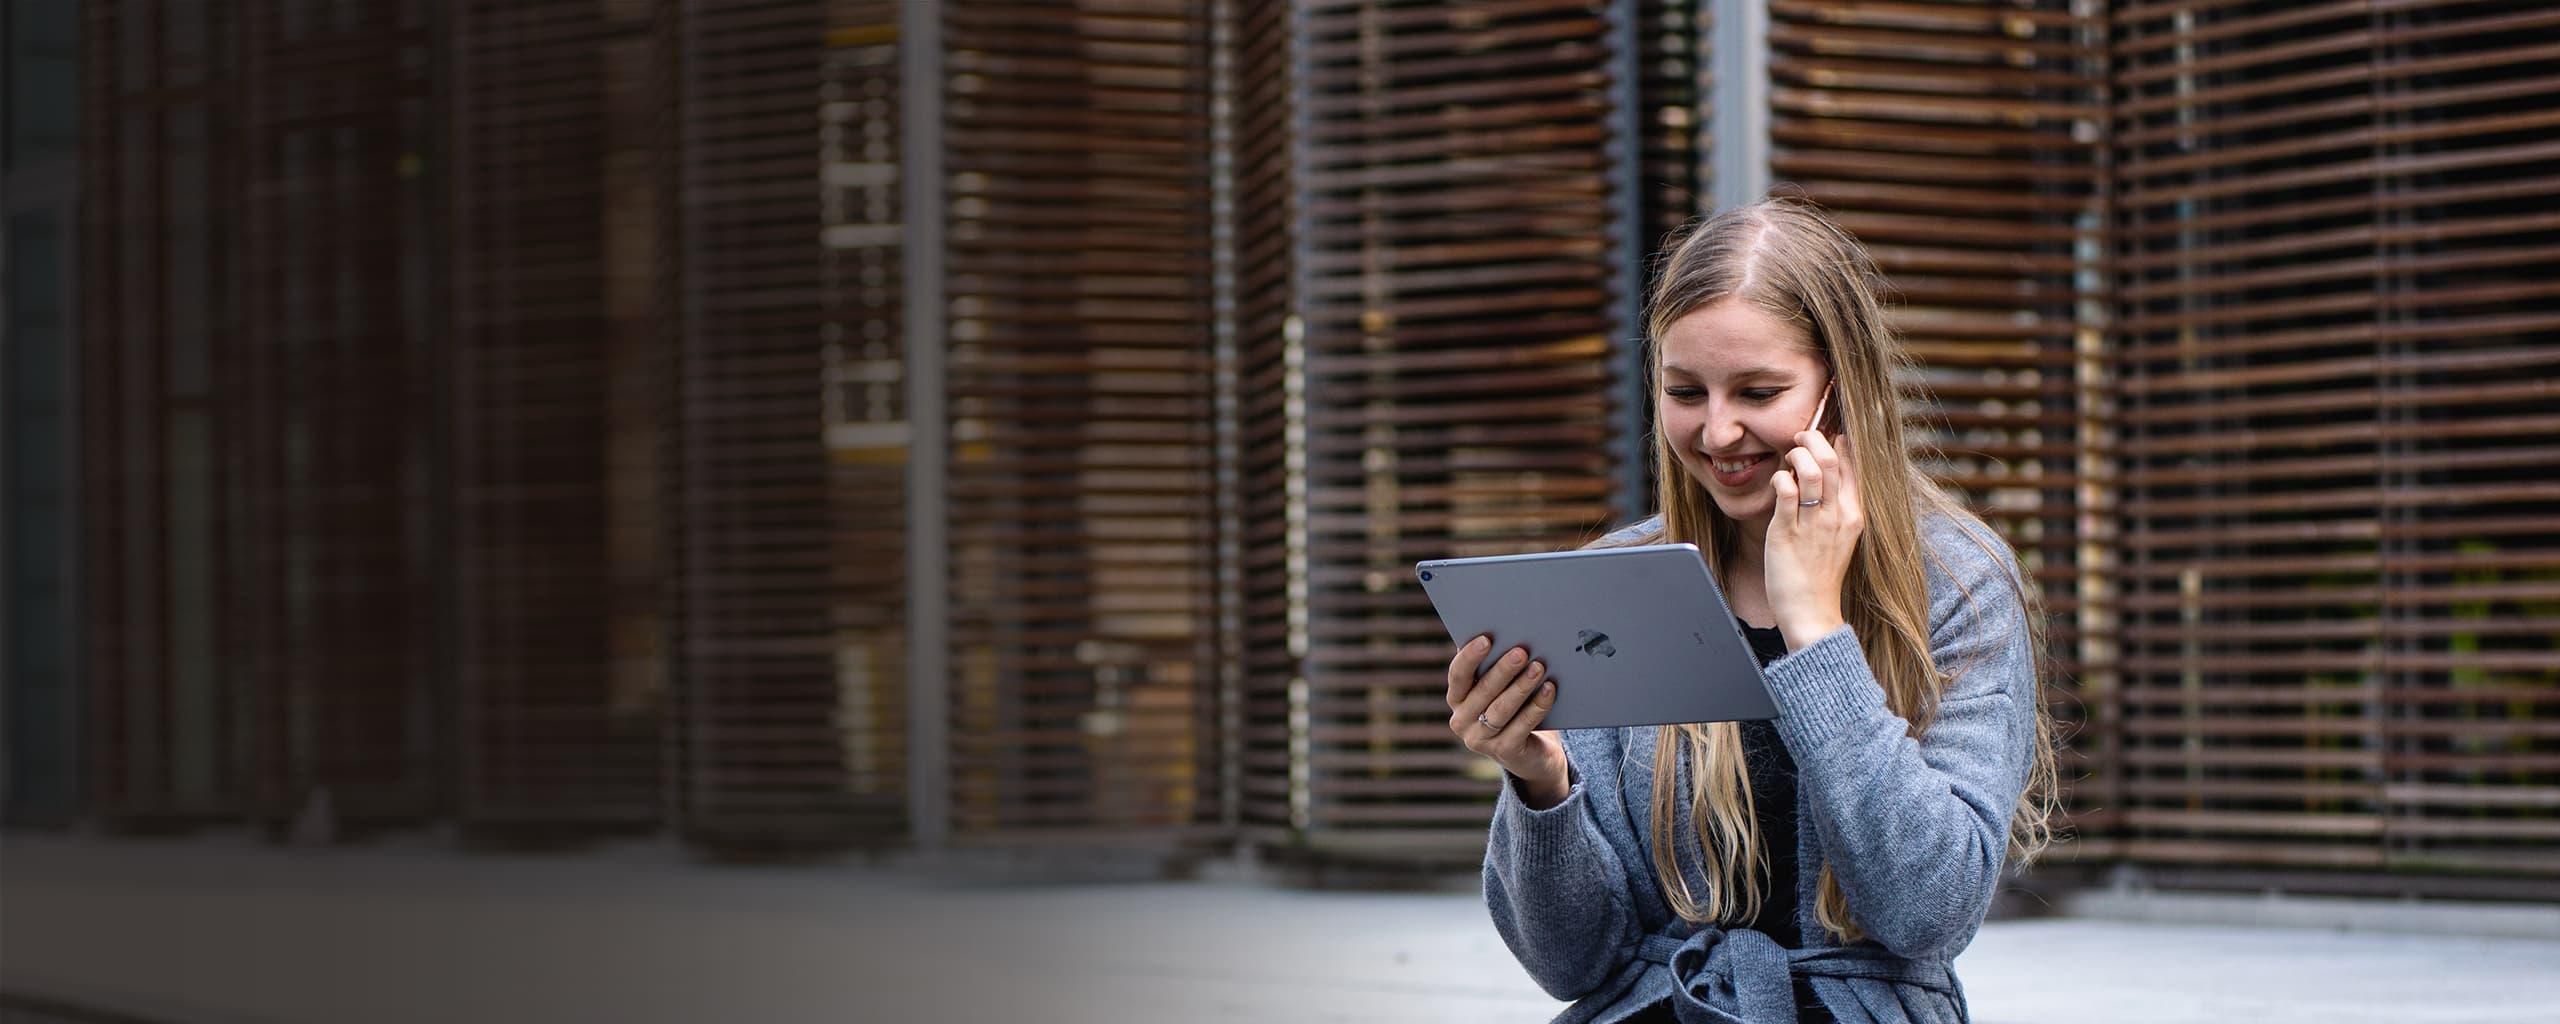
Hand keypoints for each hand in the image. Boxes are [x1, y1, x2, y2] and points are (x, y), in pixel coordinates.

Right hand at [1444, 636, 1568, 807]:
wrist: (1532, 753)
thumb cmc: (1514, 708)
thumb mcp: (1500, 688)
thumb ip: (1493, 666)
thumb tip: (1503, 632)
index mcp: (1456, 698)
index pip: (1457, 675)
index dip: (1470, 656)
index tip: (1486, 639)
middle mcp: (1461, 721)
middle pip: (1483, 691)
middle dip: (1503, 669)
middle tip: (1521, 651)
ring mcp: (1480, 740)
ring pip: (1501, 709)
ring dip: (1521, 686)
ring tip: (1539, 667)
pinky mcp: (1504, 752)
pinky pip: (1522, 725)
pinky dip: (1537, 706)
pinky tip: (1549, 689)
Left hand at [1767, 428, 1863, 650]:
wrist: (1812, 612)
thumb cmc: (1821, 574)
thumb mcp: (1841, 537)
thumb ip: (1837, 505)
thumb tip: (1830, 471)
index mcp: (1854, 515)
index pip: (1852, 468)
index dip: (1839, 444)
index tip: (1828, 435)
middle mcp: (1837, 516)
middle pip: (1830, 462)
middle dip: (1814, 440)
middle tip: (1800, 437)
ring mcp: (1813, 524)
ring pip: (1810, 471)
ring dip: (1796, 455)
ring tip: (1788, 456)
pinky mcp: (1787, 532)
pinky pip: (1785, 492)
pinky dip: (1780, 478)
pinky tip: (1778, 480)